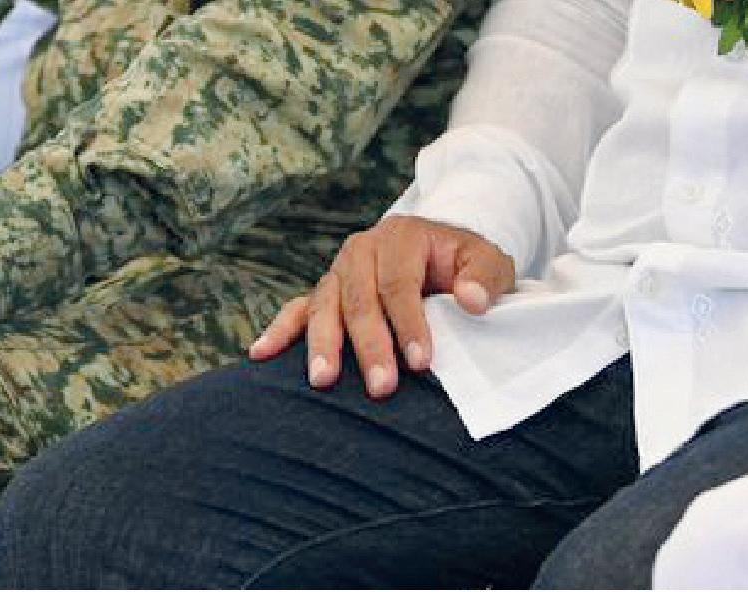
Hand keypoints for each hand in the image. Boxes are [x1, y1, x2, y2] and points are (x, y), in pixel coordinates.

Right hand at [249, 215, 514, 397]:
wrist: (439, 252)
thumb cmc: (465, 265)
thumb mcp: (487, 262)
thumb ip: (485, 277)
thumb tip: (471, 301)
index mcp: (401, 236)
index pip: (400, 283)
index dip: (409, 323)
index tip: (421, 361)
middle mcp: (362, 250)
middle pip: (359, 300)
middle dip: (369, 345)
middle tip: (381, 387)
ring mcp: (338, 271)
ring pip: (324, 306)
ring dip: (322, 344)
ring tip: (323, 381)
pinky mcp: (324, 291)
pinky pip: (297, 309)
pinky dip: (279, 331)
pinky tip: (260, 354)